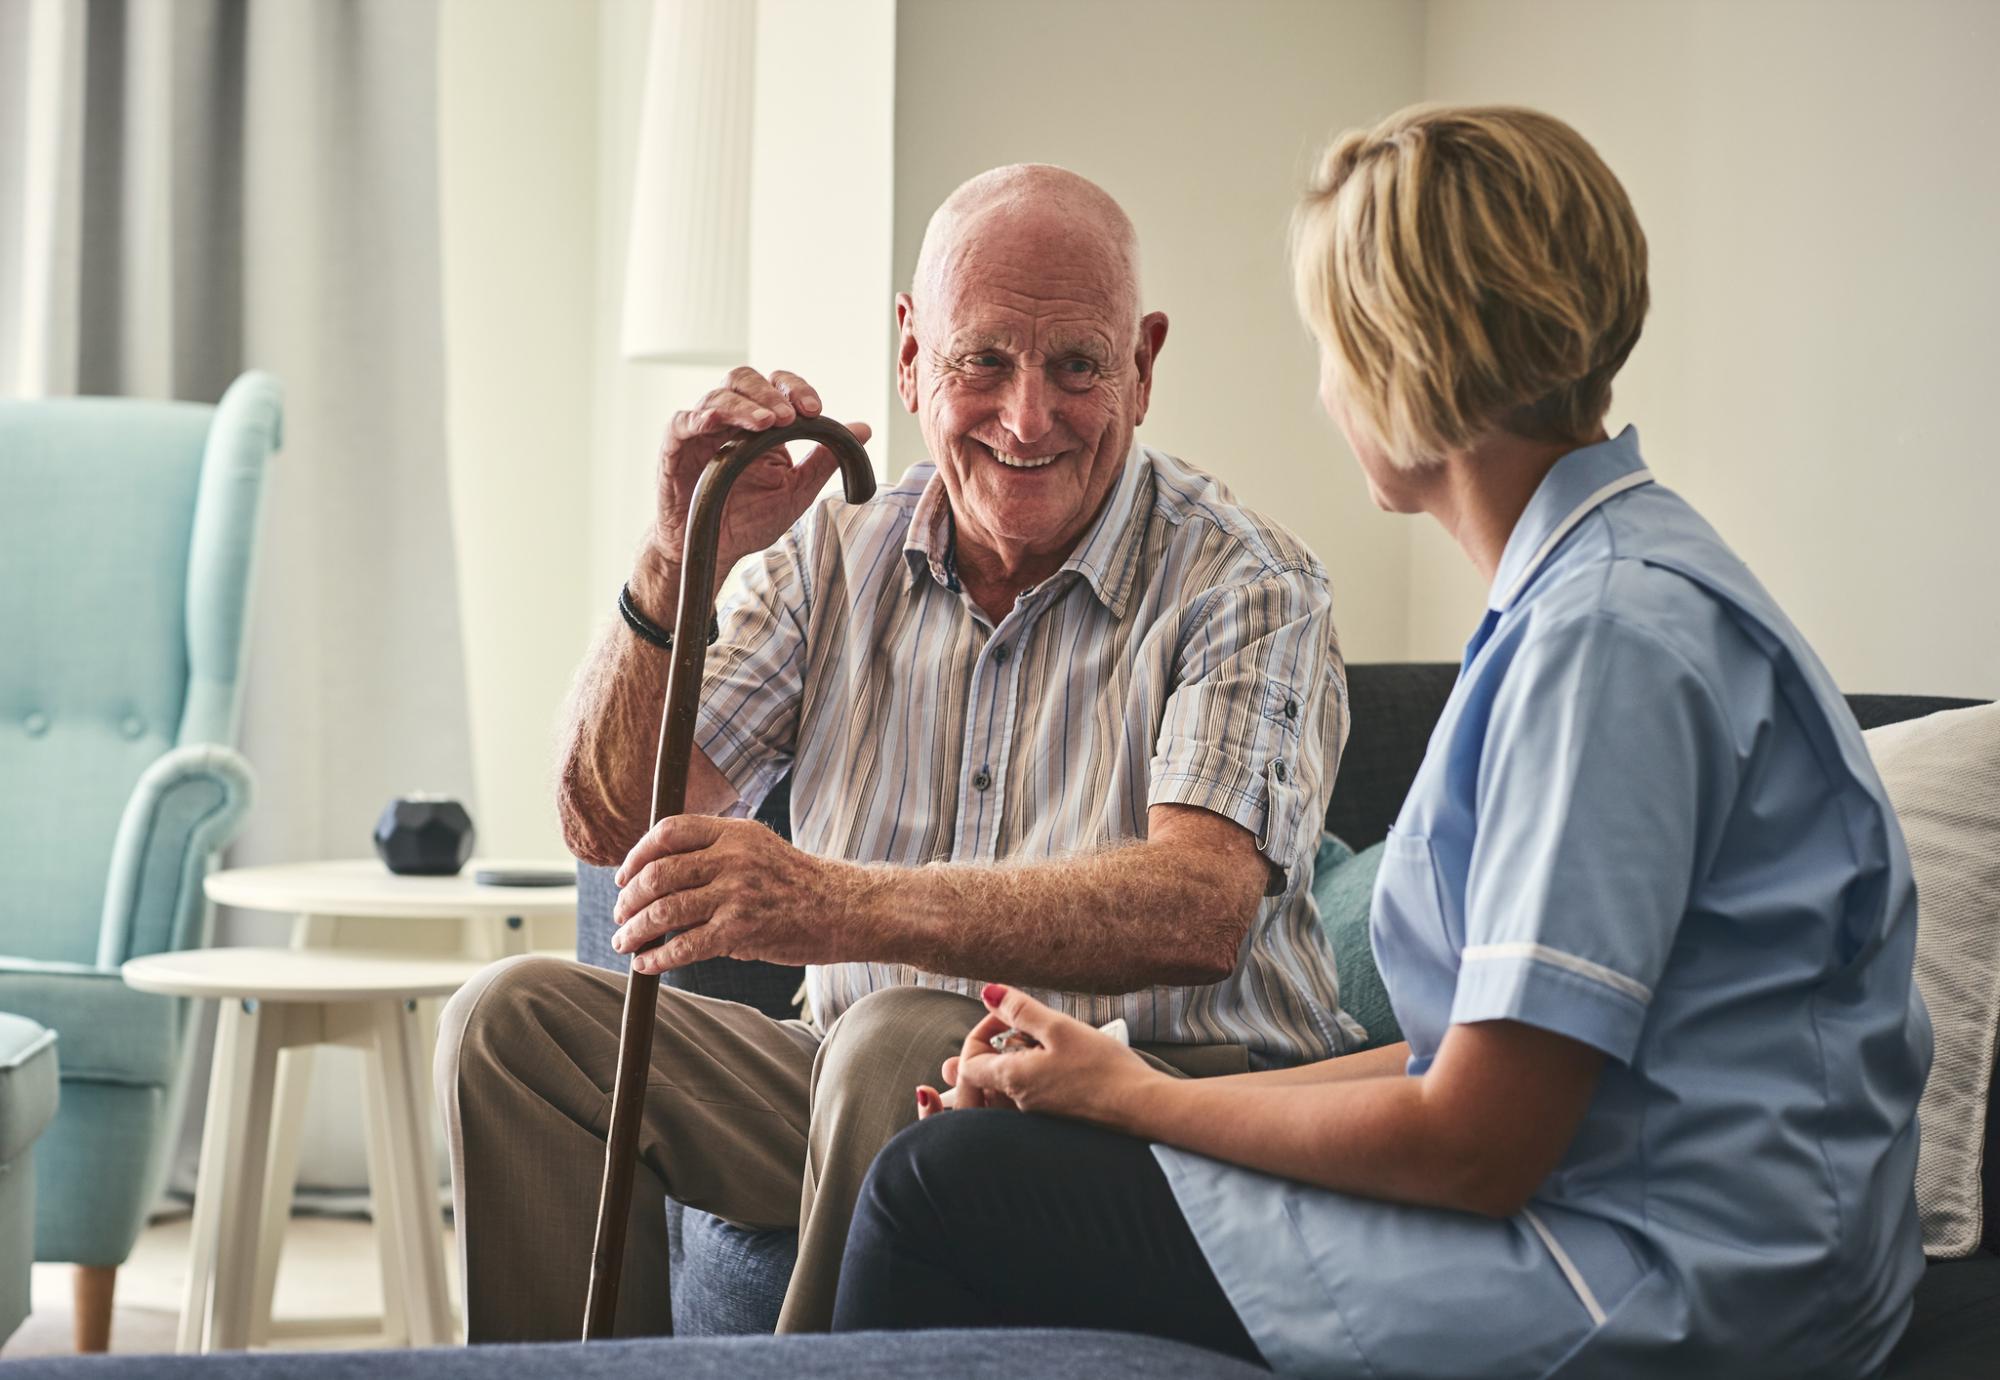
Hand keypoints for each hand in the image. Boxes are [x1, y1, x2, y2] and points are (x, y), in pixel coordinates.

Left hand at [611, 815, 862, 974]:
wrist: (843, 909)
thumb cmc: (799, 883)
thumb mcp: (759, 848)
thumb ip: (716, 852)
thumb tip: (663, 874)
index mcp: (735, 832)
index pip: (668, 832)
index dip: (636, 855)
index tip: (623, 877)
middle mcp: (732, 858)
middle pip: (658, 873)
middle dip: (629, 898)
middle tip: (621, 914)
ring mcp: (736, 894)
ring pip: (664, 911)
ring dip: (635, 929)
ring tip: (624, 941)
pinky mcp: (741, 931)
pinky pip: (684, 946)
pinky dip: (657, 957)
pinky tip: (646, 965)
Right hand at [638, 367, 871, 590]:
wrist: (713, 550)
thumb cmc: (748, 519)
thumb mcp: (795, 491)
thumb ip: (825, 459)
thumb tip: (863, 429)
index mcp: (759, 424)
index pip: (777, 388)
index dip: (796, 389)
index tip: (815, 409)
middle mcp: (730, 419)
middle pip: (745, 379)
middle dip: (771, 392)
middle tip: (791, 415)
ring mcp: (701, 430)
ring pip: (718, 395)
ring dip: (745, 405)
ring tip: (767, 423)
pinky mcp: (675, 447)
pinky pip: (683, 421)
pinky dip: (700, 417)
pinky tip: (717, 424)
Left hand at [916, 984, 1163, 1127]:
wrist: (1143, 1108)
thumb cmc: (1105, 1069)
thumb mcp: (1060, 1028)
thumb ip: (1021, 1010)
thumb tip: (988, 993)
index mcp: (1013, 1080)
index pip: (968, 1062)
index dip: (981, 1032)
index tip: (1008, 1016)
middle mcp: (1019, 1103)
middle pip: (986, 1074)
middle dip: (997, 1043)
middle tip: (1022, 1025)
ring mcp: (1038, 1113)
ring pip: (1009, 1082)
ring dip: (1019, 1056)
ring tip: (1045, 1038)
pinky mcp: (1057, 1116)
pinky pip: (1031, 1092)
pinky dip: (1035, 1071)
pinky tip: (1062, 1058)